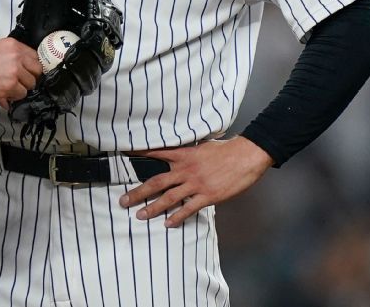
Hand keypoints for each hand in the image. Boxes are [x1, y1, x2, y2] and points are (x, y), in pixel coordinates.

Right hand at [0, 37, 41, 108]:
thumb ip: (11, 58)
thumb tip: (22, 71)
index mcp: (13, 45)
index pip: (36, 57)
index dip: (32, 67)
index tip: (28, 72)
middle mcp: (16, 57)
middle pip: (37, 71)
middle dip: (29, 78)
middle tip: (19, 81)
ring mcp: (14, 72)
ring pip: (30, 85)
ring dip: (20, 89)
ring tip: (7, 88)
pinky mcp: (10, 86)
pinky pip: (20, 96)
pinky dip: (13, 97)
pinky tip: (3, 93)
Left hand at [119, 137, 273, 227]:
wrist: (246, 156)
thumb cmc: (226, 149)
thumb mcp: (202, 146)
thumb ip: (188, 153)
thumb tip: (179, 155)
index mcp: (183, 155)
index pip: (155, 153)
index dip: (138, 153)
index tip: (123, 154)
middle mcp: (185, 170)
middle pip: (156, 182)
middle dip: (138, 192)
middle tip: (123, 201)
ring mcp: (196, 184)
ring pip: (168, 198)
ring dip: (153, 208)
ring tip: (140, 215)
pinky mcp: (208, 195)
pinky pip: (189, 208)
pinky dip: (177, 217)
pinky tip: (168, 223)